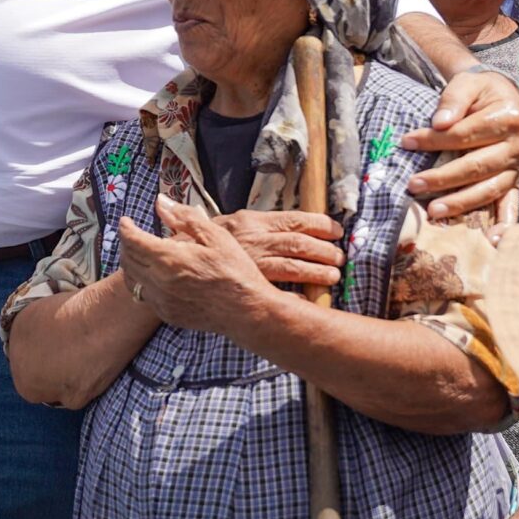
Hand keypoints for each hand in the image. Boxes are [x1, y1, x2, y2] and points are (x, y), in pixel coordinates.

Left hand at [117, 194, 273, 335]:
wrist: (248, 310)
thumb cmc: (235, 271)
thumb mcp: (215, 236)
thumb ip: (184, 218)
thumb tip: (160, 202)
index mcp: (169, 259)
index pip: (132, 240)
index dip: (125, 228)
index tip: (125, 220)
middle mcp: (159, 282)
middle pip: (127, 259)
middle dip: (126, 243)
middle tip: (133, 233)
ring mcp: (162, 301)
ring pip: (132, 280)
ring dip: (131, 263)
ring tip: (141, 253)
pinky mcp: (168, 314)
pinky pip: (144, 296)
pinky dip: (143, 282)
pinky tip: (156, 275)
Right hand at [218, 209, 344, 289]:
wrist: (178, 259)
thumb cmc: (210, 242)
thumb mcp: (235, 225)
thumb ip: (262, 227)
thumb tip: (298, 228)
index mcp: (254, 221)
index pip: (295, 219)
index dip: (320, 225)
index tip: (337, 231)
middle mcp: (254, 240)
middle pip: (297, 243)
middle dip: (324, 250)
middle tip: (340, 257)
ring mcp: (250, 263)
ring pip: (291, 266)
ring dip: (316, 272)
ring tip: (333, 276)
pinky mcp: (245, 283)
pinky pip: (275, 290)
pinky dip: (293, 296)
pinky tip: (307, 299)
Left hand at [404, 67, 518, 221]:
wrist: (504, 97)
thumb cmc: (481, 92)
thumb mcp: (468, 84)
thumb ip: (453, 100)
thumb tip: (439, 123)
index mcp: (509, 119)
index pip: (466, 135)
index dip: (435, 140)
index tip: (406, 142)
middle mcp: (518, 146)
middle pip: (476, 166)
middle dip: (442, 178)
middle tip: (413, 184)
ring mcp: (518, 168)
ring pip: (489, 190)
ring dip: (461, 203)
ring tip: (433, 211)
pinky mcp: (515, 182)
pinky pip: (511, 205)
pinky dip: (504, 224)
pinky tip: (492, 242)